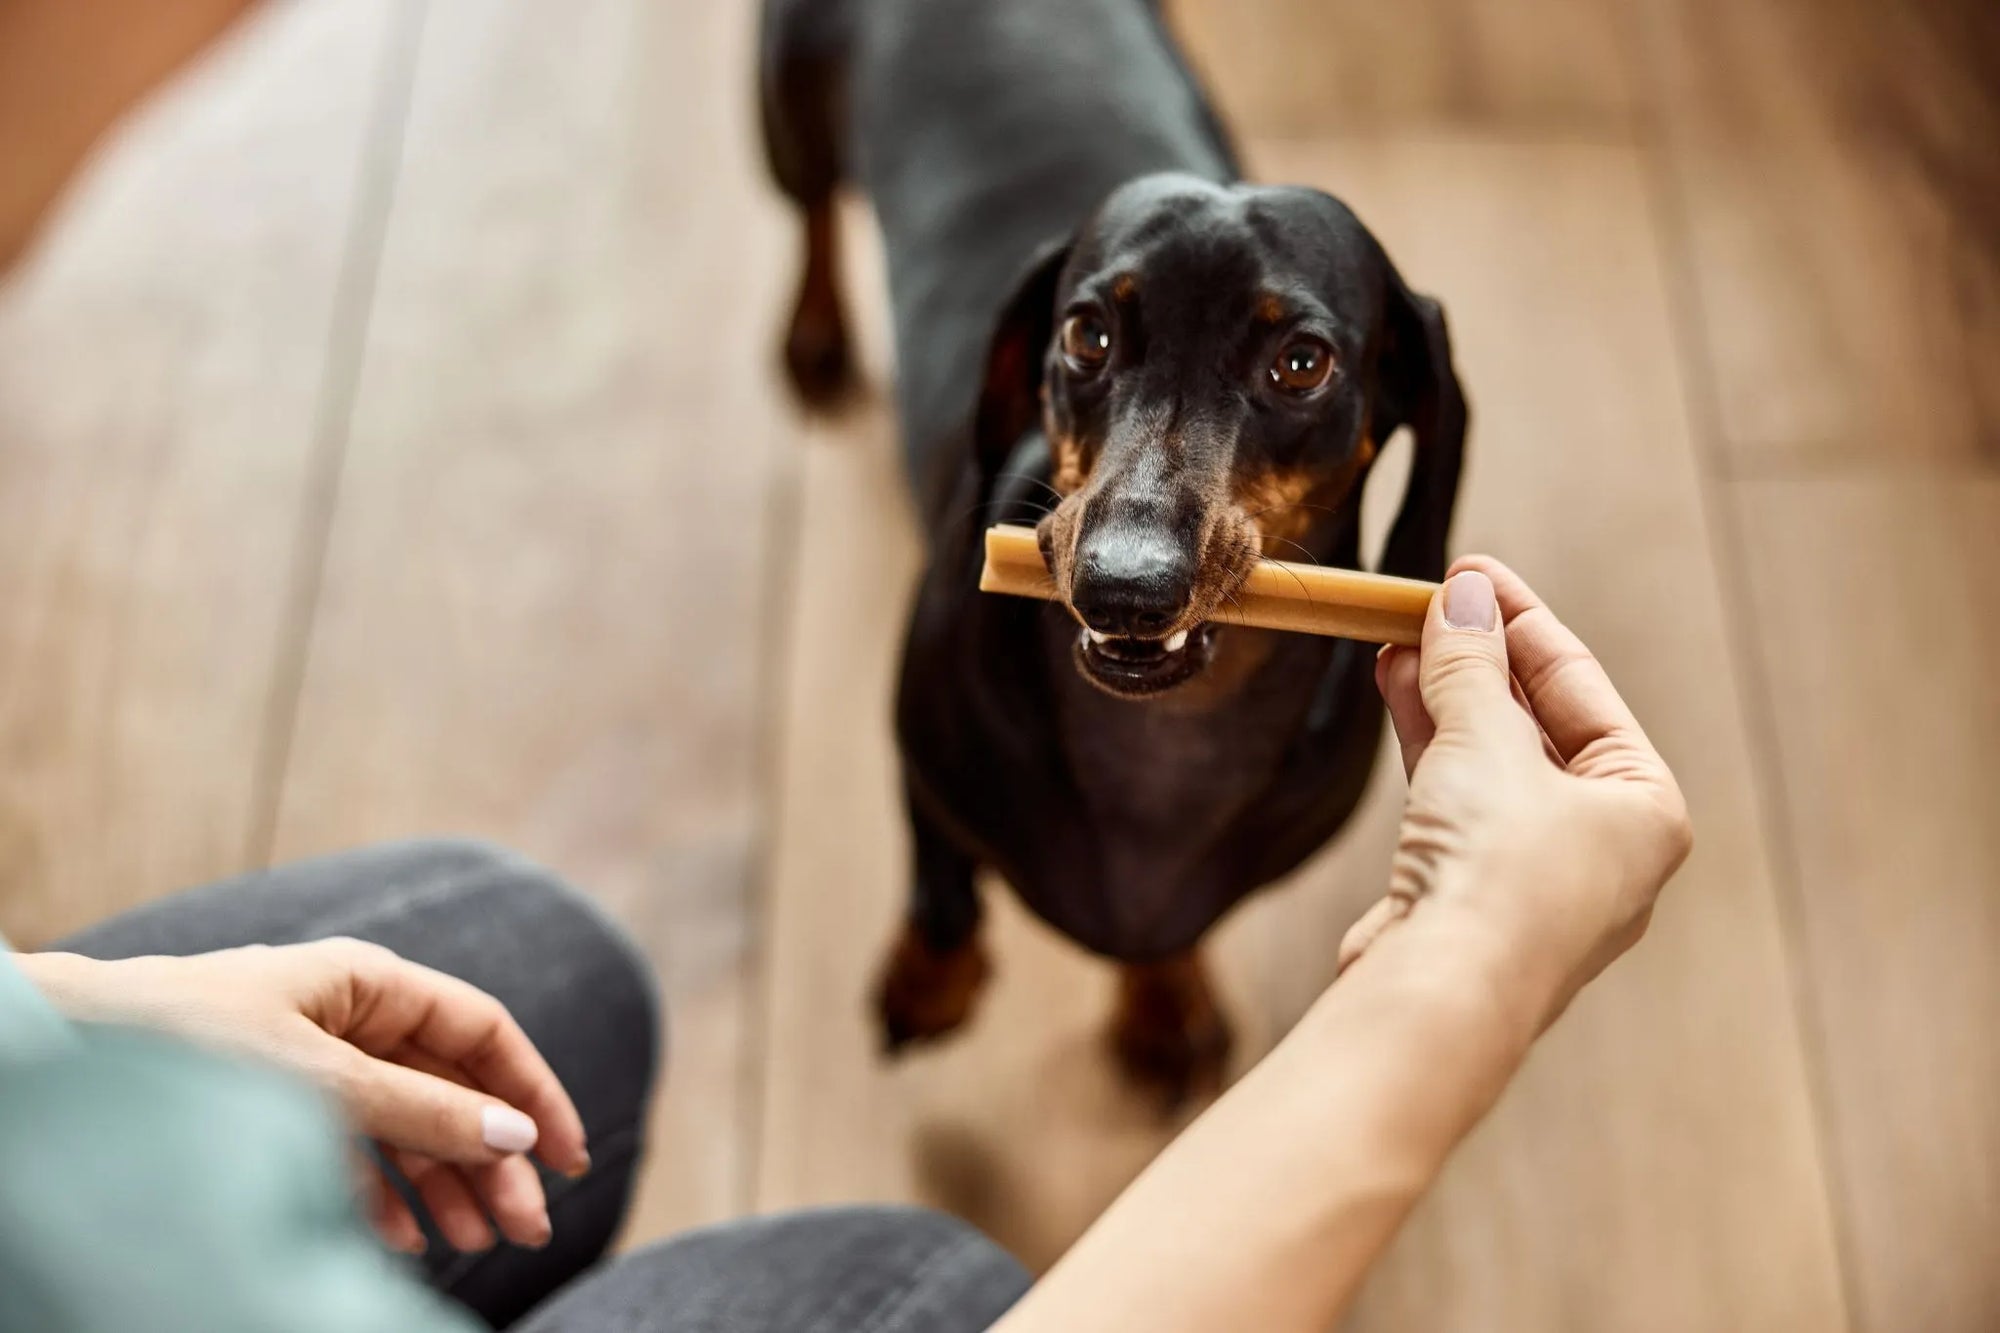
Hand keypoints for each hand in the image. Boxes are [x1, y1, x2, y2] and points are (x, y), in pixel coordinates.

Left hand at [21, 938, 587, 1253]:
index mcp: (370, 982)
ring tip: (476, 1245)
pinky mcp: (278, 1106)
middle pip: (451, 1088)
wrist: (67, 1049)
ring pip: (407, 1125)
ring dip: (446, 1186)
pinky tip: (404, 1240)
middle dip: (493, 1160)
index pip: (483, 1033)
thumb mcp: (320, 1080)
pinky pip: (354, 1150)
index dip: (535, 1093)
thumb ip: (421, 1112)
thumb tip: (515, 1138)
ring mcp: (314, 1062)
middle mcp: (350, 1017)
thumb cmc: (187, 1040)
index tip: (570, 1158)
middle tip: (527, 1228)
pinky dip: (383, 1195)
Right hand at [1340, 556, 1692, 1028]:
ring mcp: (1535, 877)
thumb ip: (1469, 664)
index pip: (1582, 687)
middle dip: (1479, 659)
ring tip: (1399, 640)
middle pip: (1538, 723)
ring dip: (1446, 697)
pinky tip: (1396, 694)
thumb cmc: (1496, 873)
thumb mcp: (1484, 742)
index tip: (1469, 571)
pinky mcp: (1473, 897)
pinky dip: (1428, 746)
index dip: (1521, 621)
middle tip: (1429, 601)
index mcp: (1646, 808)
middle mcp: (1602, 845)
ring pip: (1492, 762)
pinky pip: (1456, 799)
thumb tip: (1461, 596)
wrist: (1443, 996)